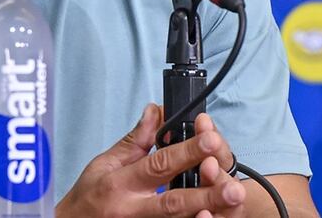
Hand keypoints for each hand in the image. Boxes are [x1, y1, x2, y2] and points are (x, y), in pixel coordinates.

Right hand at [56, 104, 245, 217]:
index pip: (158, 165)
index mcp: (121, 183)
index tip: (210, 138)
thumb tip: (156, 112)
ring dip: (207, 212)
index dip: (186, 151)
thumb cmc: (88, 198)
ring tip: (231, 202)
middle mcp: (133, 210)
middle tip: (233, 187)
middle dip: (206, 193)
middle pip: (175, 201)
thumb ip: (135, 141)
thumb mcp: (104, 164)